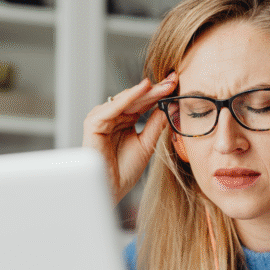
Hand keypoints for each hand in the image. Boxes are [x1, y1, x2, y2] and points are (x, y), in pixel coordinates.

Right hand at [82, 73, 177, 203]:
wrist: (111, 190)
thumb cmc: (124, 171)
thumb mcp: (147, 144)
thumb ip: (155, 124)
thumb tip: (169, 105)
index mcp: (123, 120)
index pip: (143, 103)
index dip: (159, 94)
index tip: (177, 84)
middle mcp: (112, 116)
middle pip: (135, 99)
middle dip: (155, 89)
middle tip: (173, 79)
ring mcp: (101, 119)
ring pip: (125, 100)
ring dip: (144, 92)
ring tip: (162, 85)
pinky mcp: (93, 123)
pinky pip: (113, 107)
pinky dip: (128, 98)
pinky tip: (143, 90)